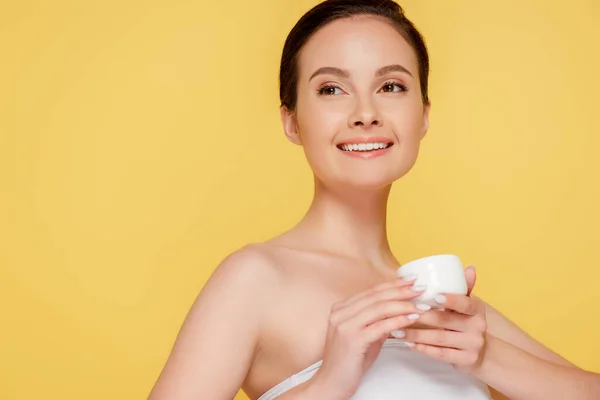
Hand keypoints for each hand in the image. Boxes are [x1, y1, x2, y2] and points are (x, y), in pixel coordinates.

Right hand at [310, 276, 429, 399]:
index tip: (410, 280)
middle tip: (420, 288)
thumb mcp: (364, 336)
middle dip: (401, 291)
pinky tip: (412, 318)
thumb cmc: (349, 361)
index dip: (392, 284)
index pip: (371, 291)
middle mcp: (341, 313)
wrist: (331, 383)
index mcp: (341, 308)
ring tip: (421, 305)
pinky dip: (399, 320)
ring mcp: (345, 325)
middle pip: (377, 296)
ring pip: (380, 308)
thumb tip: (398, 311)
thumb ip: (377, 322)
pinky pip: (381, 326)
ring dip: (404, 305)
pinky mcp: (352, 339)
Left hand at [399, 266, 487, 372]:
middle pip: (445, 321)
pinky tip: (408, 343)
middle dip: (421, 317)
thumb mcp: (469, 305)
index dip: (451, 300)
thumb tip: (469, 267)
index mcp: (477, 310)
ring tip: (396, 330)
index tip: (435, 296)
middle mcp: (478, 327)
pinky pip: (440, 354)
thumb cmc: (467, 323)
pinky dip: (423, 349)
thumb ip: (465, 287)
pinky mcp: (465, 360)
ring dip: (416, 334)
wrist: (482, 353)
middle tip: (400, 312)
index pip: (465, 303)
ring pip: (439, 339)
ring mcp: (472, 345)